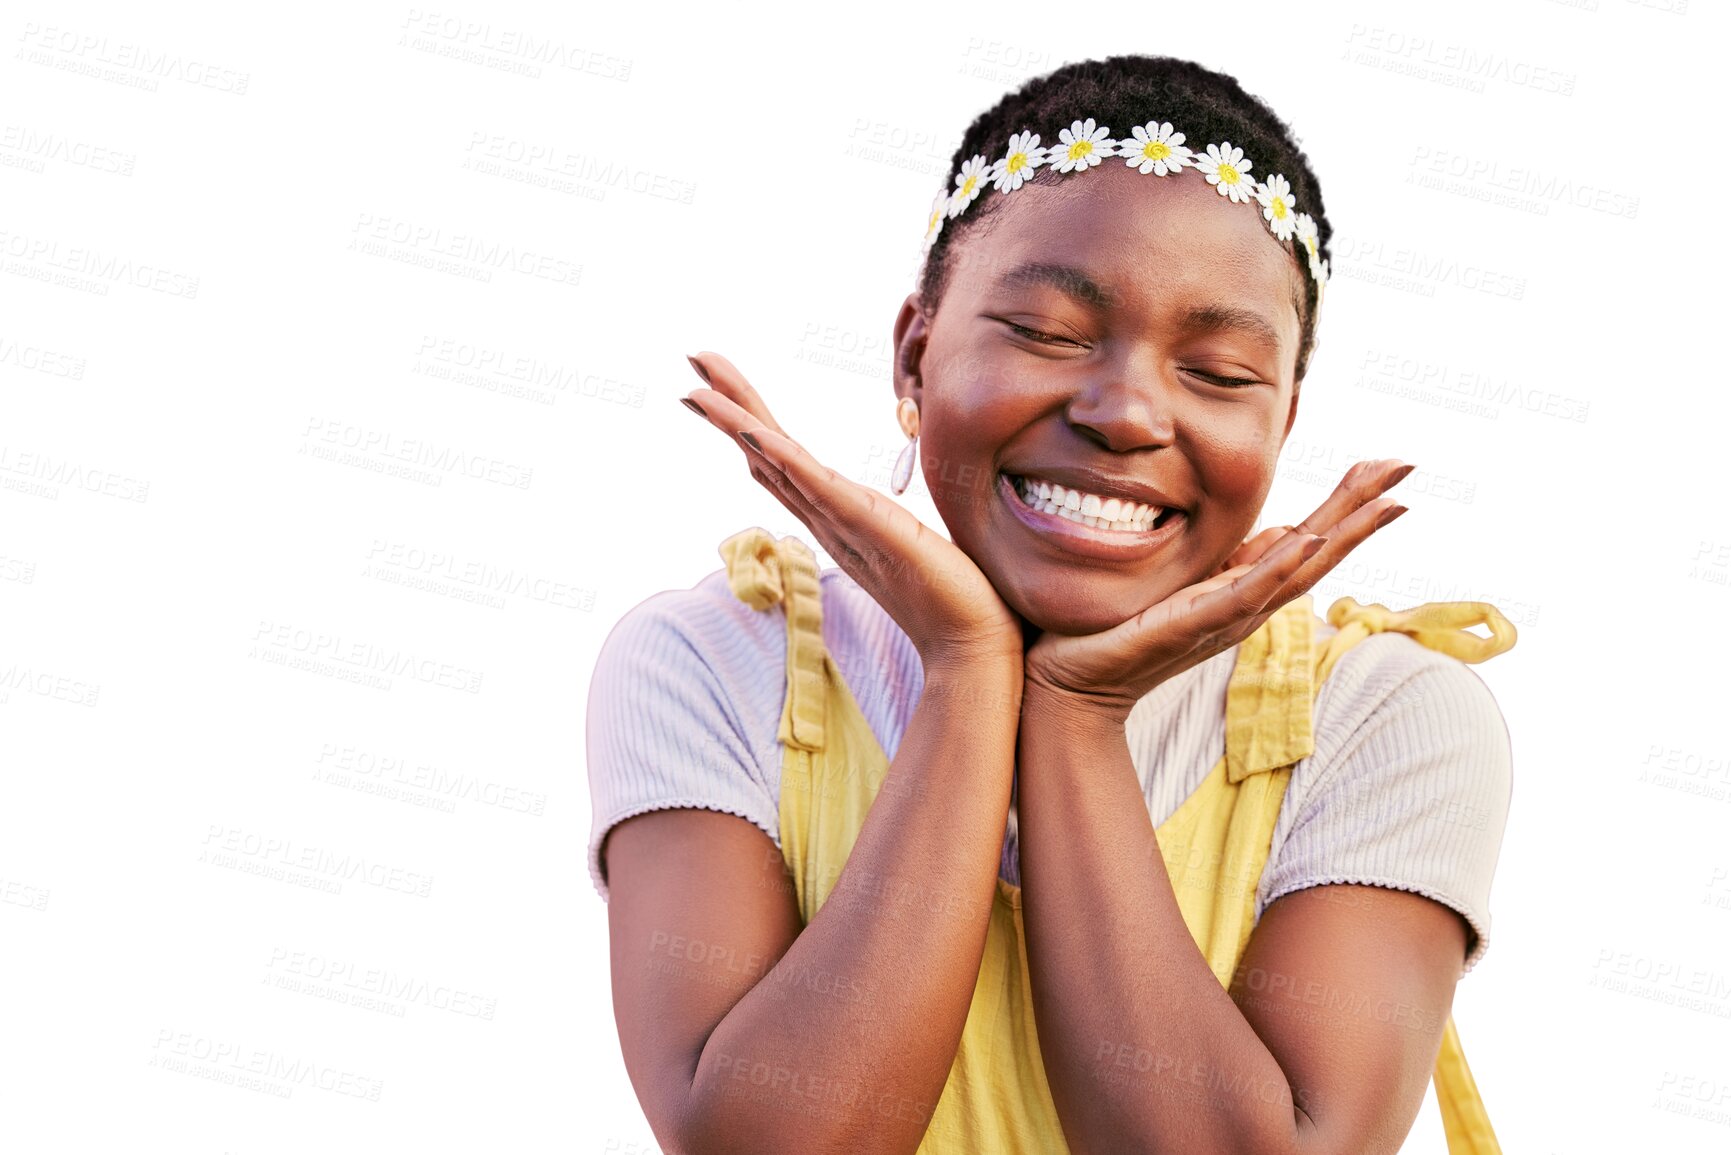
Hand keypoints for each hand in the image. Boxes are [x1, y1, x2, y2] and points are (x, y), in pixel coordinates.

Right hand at [681, 351, 1023, 668]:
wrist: (971, 646)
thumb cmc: (955, 597)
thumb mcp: (914, 542)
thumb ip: (894, 523)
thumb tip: (898, 512)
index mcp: (837, 518)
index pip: (782, 462)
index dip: (748, 423)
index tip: (716, 385)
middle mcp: (828, 520)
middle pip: (766, 453)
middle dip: (729, 405)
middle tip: (692, 359)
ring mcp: (842, 524)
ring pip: (777, 463)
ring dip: (737, 423)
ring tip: (699, 389)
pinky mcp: (868, 528)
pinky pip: (816, 486)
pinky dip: (783, 457)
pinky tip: (755, 432)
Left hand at [1022, 459, 1415, 724]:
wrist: (1074, 684)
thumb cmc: (1122, 633)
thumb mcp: (1187, 584)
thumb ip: (1232, 563)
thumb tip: (1281, 529)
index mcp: (1246, 591)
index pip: (1311, 541)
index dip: (1350, 506)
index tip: (1386, 466)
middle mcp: (1248, 606)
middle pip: (1322, 552)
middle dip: (1363, 509)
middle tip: (1406, 466)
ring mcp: (1227, 616)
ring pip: (1299, 569)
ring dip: (1343, 532)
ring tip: (1385, 499)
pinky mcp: (1195, 623)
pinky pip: (1247, 590)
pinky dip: (1282, 563)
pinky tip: (1312, 535)